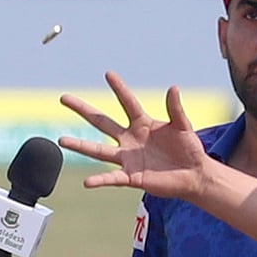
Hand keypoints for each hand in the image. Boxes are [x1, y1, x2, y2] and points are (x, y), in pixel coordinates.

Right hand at [59, 71, 211, 199]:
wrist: (194, 175)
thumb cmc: (190, 149)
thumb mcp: (184, 127)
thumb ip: (176, 109)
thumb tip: (173, 88)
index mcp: (143, 124)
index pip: (128, 102)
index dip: (119, 88)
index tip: (108, 73)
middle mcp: (130, 139)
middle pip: (102, 122)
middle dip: (83, 109)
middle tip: (64, 97)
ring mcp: (128, 158)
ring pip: (98, 150)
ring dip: (80, 145)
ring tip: (61, 140)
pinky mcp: (131, 177)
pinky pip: (112, 178)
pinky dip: (100, 180)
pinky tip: (88, 182)